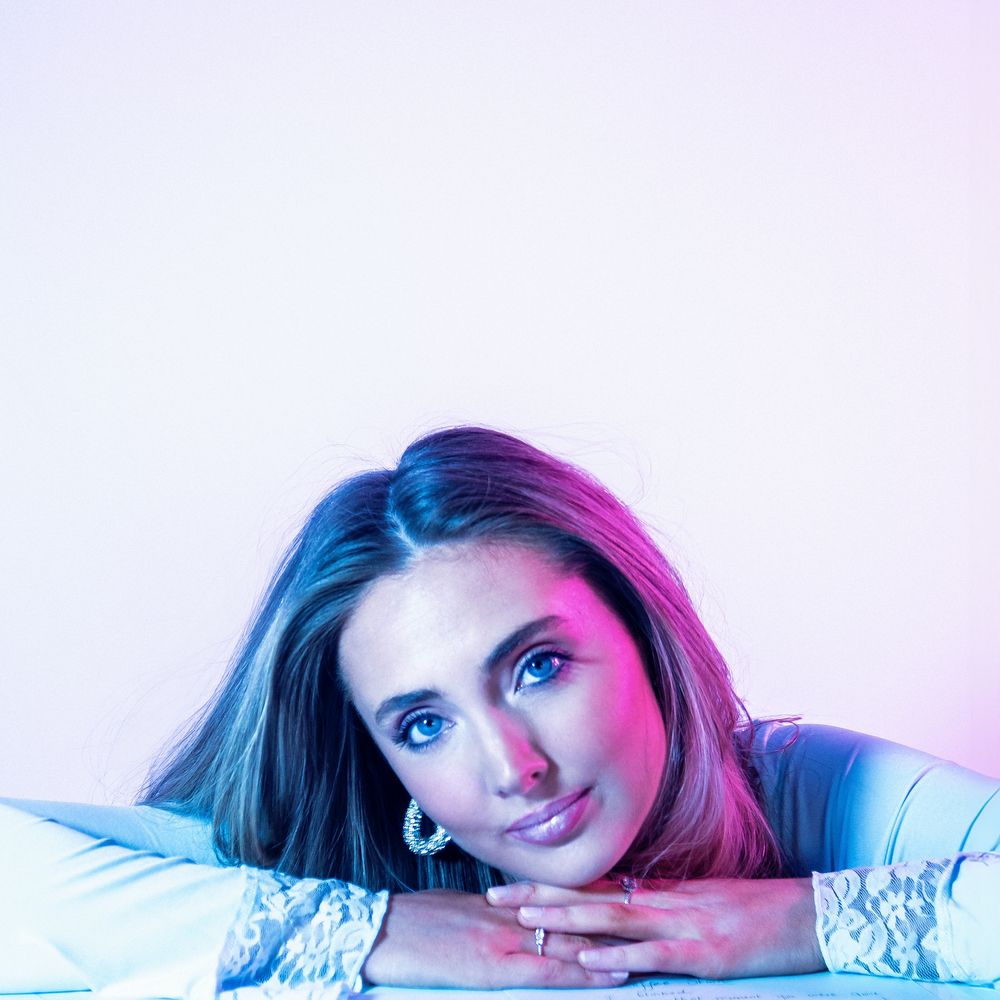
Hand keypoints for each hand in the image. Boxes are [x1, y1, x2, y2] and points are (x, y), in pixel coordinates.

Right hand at [362, 889, 629, 987]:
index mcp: (497, 901)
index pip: (554, 898)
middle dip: (611, 920)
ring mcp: (504, 938)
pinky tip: (610, 974)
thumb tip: (502, 914)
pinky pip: (548, 971)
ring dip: (609, 944)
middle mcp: (508, 913)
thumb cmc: (408, 924)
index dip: (590, 900)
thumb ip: (483, 914)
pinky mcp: (494, 966)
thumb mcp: (450, 910)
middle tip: (653, 915)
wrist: (378, 932)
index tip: (622, 897)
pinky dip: (582, 972)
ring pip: (569, 940)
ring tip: (650, 942)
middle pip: (571, 915)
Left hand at [487, 877, 825, 979]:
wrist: (810, 913)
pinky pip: (658, 956)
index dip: (551, 888)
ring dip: (568, 921)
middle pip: (591, 898)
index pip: (596, 887)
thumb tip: (626, 909)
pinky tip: (595, 961)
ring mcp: (683, 927)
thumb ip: (663, 910)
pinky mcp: (706, 955)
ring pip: (615, 921)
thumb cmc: (758, 913)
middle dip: (542, 900)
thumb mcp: (703, 905)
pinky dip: (624, 958)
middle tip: (495, 898)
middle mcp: (664, 904)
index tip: (511, 886)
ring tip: (527, 922)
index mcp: (662, 895)